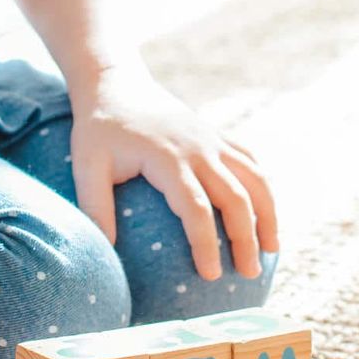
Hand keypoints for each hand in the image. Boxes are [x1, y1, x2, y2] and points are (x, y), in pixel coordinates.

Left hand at [70, 64, 278, 278]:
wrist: (116, 83)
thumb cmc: (99, 129)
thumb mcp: (86, 166)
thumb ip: (95, 208)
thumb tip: (104, 256)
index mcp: (168, 157)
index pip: (196, 208)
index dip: (206, 243)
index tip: (210, 275)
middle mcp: (199, 147)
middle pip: (236, 197)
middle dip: (246, 238)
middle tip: (248, 274)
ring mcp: (213, 139)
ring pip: (255, 178)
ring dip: (268, 214)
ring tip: (271, 250)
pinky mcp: (218, 135)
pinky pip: (251, 162)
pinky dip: (263, 188)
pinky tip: (266, 214)